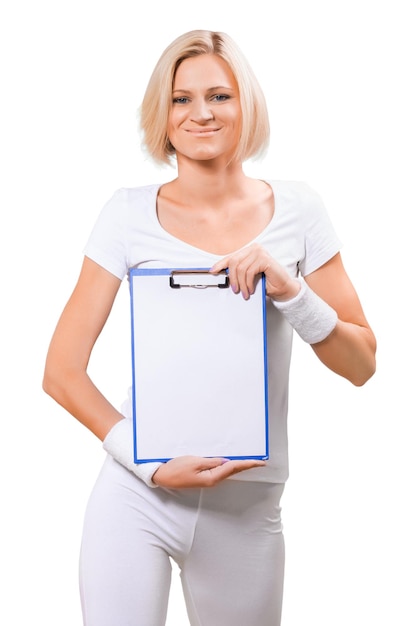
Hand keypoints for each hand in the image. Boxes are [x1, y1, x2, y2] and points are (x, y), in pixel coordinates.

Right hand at [151, 455, 265, 488]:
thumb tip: (226, 461)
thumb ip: (212, 461)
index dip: (248, 464)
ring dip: (238, 466)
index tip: (260, 462)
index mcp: (212, 477)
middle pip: (233, 471)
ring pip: (228, 471)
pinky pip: (220, 470)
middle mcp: (212, 480)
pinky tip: (231, 462)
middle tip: (260, 461)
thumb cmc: (176, 468)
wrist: (163, 476)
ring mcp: (208, 479)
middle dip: (247, 466)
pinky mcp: (204, 476)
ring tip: (250, 461)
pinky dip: (229, 466)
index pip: (234, 468)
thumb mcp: (195, 462)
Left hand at [210, 243, 299, 300]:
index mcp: (249, 251)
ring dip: (241, 283)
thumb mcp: (249, 276)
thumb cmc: (266, 282)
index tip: (213, 271)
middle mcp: (254, 248)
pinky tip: (251, 289)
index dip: (220, 264)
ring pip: (240, 269)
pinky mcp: (264, 259)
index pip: (231, 257)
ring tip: (244, 292)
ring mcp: (259, 252)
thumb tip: (221, 274)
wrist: (283, 288)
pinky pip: (249, 272)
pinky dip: (248, 283)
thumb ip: (238, 272)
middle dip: (232, 278)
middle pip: (234, 262)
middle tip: (235, 290)